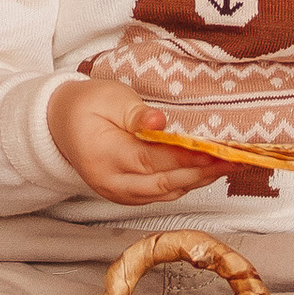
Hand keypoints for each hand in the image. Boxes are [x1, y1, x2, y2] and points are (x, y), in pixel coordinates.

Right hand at [47, 73, 229, 206]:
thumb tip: (160, 123)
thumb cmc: (85, 105)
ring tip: (228, 166)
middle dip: (201, 173)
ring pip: (164, 193)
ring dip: (197, 181)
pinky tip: (203, 173)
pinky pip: (159, 195)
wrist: (58, 125)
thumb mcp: (108, 97)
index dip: (186, 158)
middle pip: (163, 183)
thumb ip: (136, 113)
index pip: (152, 160)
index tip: (216, 151)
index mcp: (104, 155)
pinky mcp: (125, 196)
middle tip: (235, 161)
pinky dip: (183, 185)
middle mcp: (111, 182)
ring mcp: (117, 194)